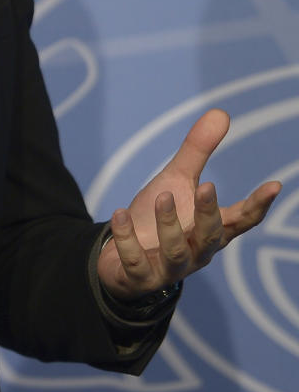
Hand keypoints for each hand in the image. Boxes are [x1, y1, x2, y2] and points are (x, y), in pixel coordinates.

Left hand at [98, 108, 279, 300]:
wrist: (118, 257)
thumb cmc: (156, 218)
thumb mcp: (176, 182)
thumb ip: (198, 152)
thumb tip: (221, 113)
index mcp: (210, 230)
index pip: (241, 220)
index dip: (258, 205)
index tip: (274, 185)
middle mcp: (194, 252)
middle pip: (210, 238)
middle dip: (209, 214)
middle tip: (207, 186)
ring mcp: (167, 268)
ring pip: (176, 252)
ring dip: (170, 225)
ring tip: (162, 196)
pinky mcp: (139, 278)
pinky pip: (135, 262)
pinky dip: (127, 239)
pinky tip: (119, 213)